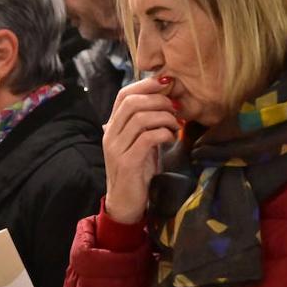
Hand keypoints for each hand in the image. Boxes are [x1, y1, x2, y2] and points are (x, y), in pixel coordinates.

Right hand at [102, 76, 180, 224]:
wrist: (125, 203)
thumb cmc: (137, 172)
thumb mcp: (140, 143)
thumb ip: (147, 124)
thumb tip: (167, 101)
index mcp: (112, 126)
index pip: (123, 94)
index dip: (145, 84)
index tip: (166, 84)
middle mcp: (110, 134)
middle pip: (132, 102)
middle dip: (159, 100)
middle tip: (176, 109)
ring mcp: (117, 148)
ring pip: (140, 118)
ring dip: (164, 118)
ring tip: (176, 126)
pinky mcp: (127, 162)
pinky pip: (147, 138)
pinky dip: (163, 133)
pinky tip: (171, 138)